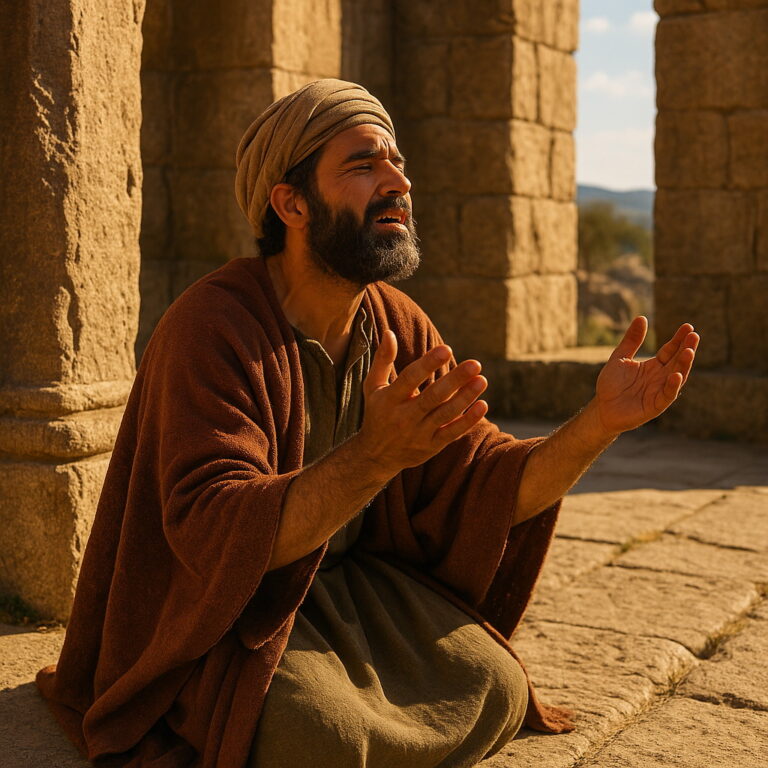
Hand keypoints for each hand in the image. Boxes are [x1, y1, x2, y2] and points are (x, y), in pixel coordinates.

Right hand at [356, 331, 487, 474]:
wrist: (375, 456)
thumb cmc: (377, 413)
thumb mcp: (373, 387)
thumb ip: (382, 360)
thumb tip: (390, 332)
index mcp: (389, 399)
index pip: (410, 378)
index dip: (428, 364)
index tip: (446, 348)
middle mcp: (404, 417)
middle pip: (432, 397)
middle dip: (455, 380)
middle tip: (475, 363)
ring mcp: (419, 433)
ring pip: (445, 414)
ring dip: (465, 397)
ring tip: (482, 380)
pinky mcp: (431, 446)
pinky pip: (452, 433)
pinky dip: (468, 421)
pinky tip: (483, 405)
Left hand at [593, 316, 698, 435]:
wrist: (601, 409)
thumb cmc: (611, 385)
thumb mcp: (620, 358)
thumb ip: (631, 340)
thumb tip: (642, 317)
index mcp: (654, 366)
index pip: (670, 350)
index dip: (679, 339)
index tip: (688, 326)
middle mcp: (660, 378)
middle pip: (677, 361)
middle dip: (686, 348)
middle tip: (694, 335)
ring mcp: (659, 391)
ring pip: (677, 377)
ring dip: (684, 365)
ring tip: (689, 351)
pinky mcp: (655, 405)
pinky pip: (667, 395)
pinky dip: (672, 386)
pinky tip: (675, 375)